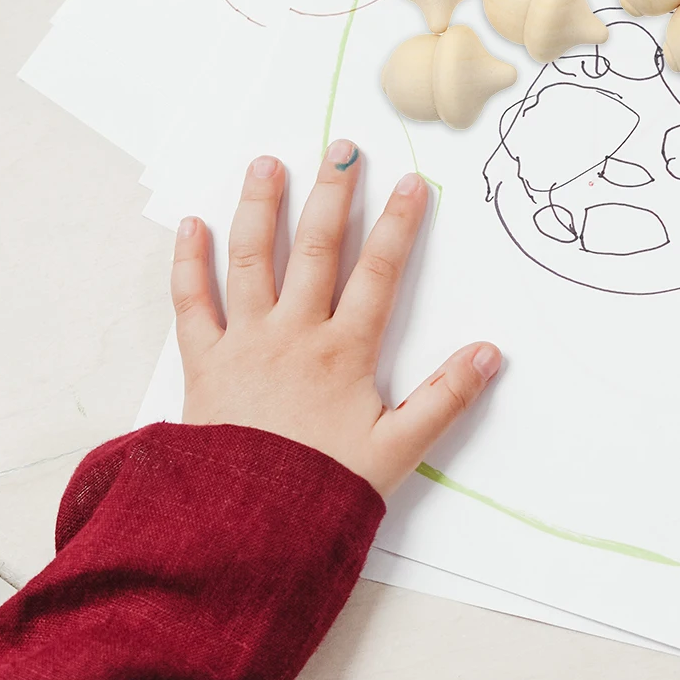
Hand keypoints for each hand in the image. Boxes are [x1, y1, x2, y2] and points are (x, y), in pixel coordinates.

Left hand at [171, 144, 501, 496]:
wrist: (240, 531)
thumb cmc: (322, 491)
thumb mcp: (398, 451)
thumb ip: (445, 399)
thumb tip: (491, 353)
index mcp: (344, 353)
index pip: (380, 273)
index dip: (400, 225)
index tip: (413, 183)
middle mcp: (294, 335)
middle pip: (317, 249)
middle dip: (333, 195)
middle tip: (343, 149)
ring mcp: (244, 343)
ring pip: (252, 260)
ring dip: (260, 208)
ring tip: (268, 163)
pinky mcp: (203, 363)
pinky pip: (191, 303)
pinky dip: (189, 262)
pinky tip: (192, 226)